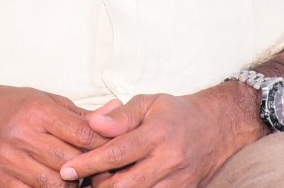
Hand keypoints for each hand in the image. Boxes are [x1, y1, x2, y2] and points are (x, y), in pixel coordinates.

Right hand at [0, 79, 106, 187]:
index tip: (115, 146)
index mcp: (36, 112)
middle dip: (90, 166)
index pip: (81, 133)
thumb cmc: (11, 104)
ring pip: (55, 184)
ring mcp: (10, 161)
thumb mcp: (46, 100)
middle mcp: (22, 136)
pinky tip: (56, 183)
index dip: (103, 143)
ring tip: (77, 176)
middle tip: (100, 166)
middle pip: (71, 162)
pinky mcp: (2, 180)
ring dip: (72, 184)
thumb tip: (117, 111)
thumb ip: (81, 114)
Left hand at [60, 83, 264, 187]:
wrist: (216, 128)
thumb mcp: (147, 103)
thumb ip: (120, 116)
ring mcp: (179, 181)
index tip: (67, 169)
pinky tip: (120, 185)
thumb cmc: (174, 113)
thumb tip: (93, 125)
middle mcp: (170, 161)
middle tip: (80, 176)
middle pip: (124, 184)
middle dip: (97, 183)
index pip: (117, 153)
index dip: (89, 163)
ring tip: (100, 180)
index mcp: (158, 134)